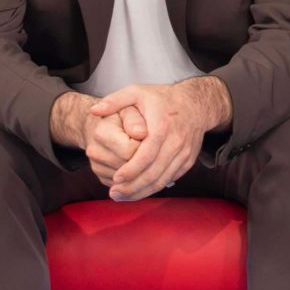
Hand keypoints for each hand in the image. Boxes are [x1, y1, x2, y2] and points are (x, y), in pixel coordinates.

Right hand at [81, 106, 148, 186]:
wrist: (100, 127)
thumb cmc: (119, 116)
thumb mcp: (128, 109)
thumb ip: (134, 119)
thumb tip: (142, 133)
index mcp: (101, 133)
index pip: (130, 150)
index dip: (145, 146)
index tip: (148, 136)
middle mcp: (95, 152)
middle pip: (129, 167)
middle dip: (143, 159)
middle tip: (149, 146)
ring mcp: (97, 167)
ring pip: (128, 179)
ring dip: (141, 170)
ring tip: (143, 153)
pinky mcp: (102, 178)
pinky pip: (125, 185)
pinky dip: (135, 177)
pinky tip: (138, 164)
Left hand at [96, 78, 226, 201]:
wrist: (196, 104)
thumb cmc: (163, 99)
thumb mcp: (137, 92)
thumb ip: (114, 101)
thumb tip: (93, 111)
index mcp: (162, 126)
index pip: (147, 155)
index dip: (131, 169)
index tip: (116, 179)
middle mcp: (176, 142)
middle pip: (154, 172)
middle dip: (133, 186)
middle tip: (114, 193)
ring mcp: (184, 153)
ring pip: (163, 179)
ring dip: (142, 191)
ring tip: (122, 196)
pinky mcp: (188, 161)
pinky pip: (170, 179)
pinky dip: (154, 188)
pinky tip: (139, 191)